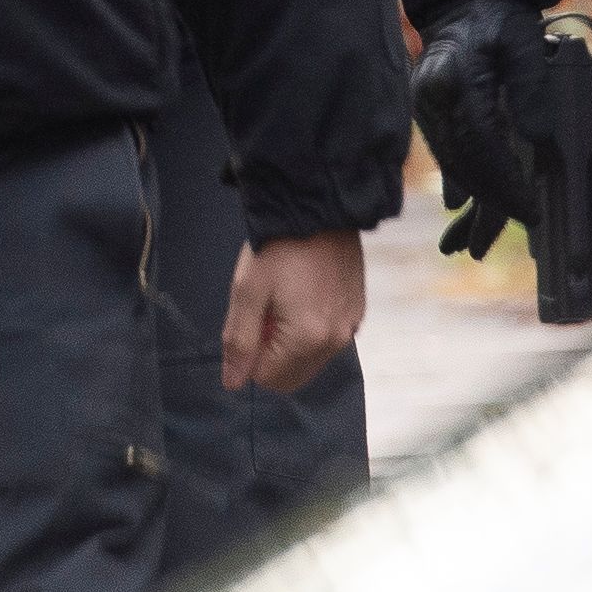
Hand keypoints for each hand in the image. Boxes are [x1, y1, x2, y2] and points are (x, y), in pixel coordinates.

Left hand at [224, 229, 365, 394]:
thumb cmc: (277, 246)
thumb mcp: (247, 291)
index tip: (254, 317)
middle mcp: (336, 340)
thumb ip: (240, 342)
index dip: (252, 354)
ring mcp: (351, 326)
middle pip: (293, 375)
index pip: (270, 378)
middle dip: (272, 352)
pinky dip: (311, 328)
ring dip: (291, 341)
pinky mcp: (358, 311)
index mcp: (308, 338)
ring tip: (285, 299)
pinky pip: (328, 338)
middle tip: (266, 311)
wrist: (317, 207)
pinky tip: (304, 293)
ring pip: (311, 359)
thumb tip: (234, 383)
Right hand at [408, 0, 533, 251]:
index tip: (531, 209)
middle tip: (524, 221)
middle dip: (493, 200)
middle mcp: (432, 98)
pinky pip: (443, 152)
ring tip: (487, 232)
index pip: (482, 147)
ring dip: (474, 197)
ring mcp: (424, 106)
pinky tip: (463, 205)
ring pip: (450, 163)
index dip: (507, 184)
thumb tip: (538, 140)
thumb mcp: (523, 42)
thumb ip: (530, 88)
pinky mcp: (426, 110)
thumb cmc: (497, 17)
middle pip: (463, 164)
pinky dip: (458, 179)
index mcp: (455, 80)